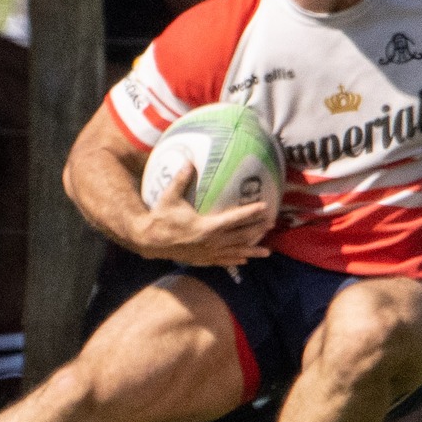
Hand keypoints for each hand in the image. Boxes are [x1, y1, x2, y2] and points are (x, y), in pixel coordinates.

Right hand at [130, 163, 276, 270]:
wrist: (149, 241)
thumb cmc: (160, 217)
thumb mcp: (169, 197)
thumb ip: (181, 180)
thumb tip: (188, 161)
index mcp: (207, 227)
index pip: (234, 219)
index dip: (250, 213)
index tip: (265, 207)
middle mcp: (211, 242)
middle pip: (240, 236)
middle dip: (257, 230)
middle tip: (272, 225)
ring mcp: (207, 253)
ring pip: (235, 252)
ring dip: (252, 250)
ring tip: (267, 252)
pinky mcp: (202, 260)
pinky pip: (223, 261)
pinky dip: (235, 259)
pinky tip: (245, 259)